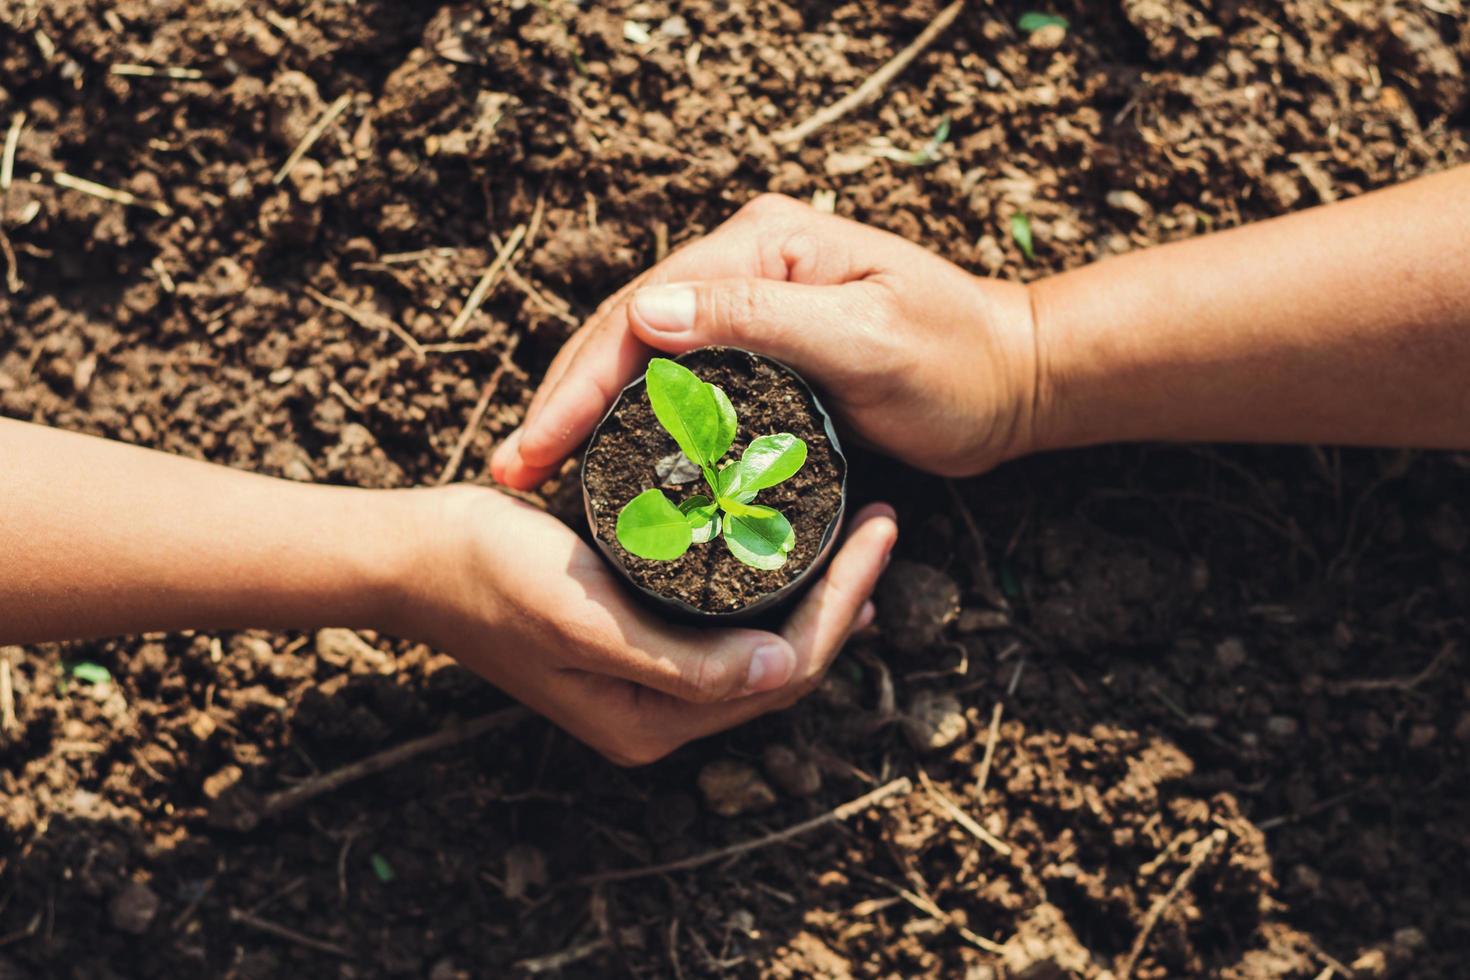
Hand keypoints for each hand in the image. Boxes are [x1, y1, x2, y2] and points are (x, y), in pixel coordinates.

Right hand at [390, 486, 896, 764]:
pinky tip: (790, 554)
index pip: (783, 671)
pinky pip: (726, 633)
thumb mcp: (582, 611)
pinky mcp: (636, 650)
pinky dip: (768, 595)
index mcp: (650, 721)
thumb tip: (779, 667)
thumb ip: (677, 658)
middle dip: (844, 600)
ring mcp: (646, 688)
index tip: (877, 529)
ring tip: (856, 538)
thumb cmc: (491, 572)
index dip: (843, 603)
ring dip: (815, 598)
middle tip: (882, 523)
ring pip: (761, 651)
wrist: (420, 555)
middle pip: (783, 667)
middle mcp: (656, 717)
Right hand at [491, 193, 1040, 487]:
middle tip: (511, 470)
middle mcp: (746, 263)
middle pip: (627, 331)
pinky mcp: (761, 348)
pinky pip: (677, 382)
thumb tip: (646, 313)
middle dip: (563, 401)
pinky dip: (631, 420)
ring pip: (642, 358)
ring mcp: (751, 304)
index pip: (643, 308)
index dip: (580, 382)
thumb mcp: (864, 338)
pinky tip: (599, 460)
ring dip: (584, 413)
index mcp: (763, 244)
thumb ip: (759, 317)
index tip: (533, 447)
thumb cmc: (956, 361)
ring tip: (534, 470)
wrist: (1013, 381)